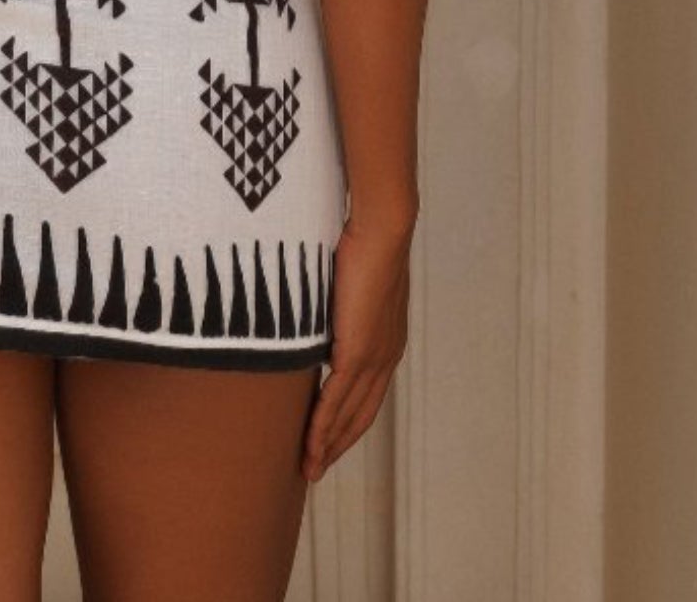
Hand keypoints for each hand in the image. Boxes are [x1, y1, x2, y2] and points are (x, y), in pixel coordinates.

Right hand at [301, 208, 413, 483]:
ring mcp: (373, 357)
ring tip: (309, 467)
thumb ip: (336, 304)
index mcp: (387, 342)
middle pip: (361, 415)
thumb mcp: (347, 282)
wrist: (382, 229)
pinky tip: (310, 444)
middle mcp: (385, 357)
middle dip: (338, 444)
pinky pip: (335, 398)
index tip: (330, 439)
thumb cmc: (362, 242)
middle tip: (316, 467)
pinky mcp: (356, 351)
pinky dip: (322, 425)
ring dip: (328, 443)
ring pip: (348, 414)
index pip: (367, 393)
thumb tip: (312, 303)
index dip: (349, 421)